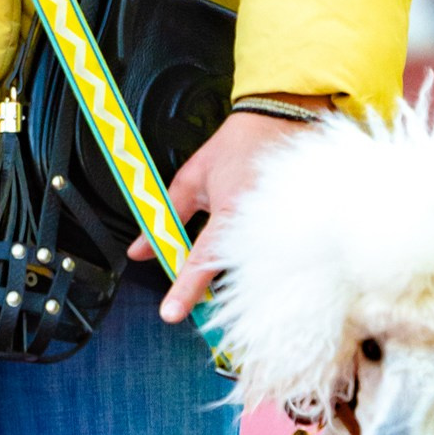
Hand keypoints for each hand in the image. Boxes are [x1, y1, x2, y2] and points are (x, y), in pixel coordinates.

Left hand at [139, 107, 328, 322]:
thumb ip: (166, 214)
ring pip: (250, 269)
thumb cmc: (238, 146)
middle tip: (192, 271)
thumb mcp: (192, 176)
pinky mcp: (294, 231)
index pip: (201, 260)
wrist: (280, 122)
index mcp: (230, 209)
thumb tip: (139, 249)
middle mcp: (258, 224)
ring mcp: (279, 229)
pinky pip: (268, 259)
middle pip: (228, 272)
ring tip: (231, 236)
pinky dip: (252, 258)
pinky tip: (250, 240)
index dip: (184, 289)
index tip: (171, 312)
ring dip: (232, 267)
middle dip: (206, 278)